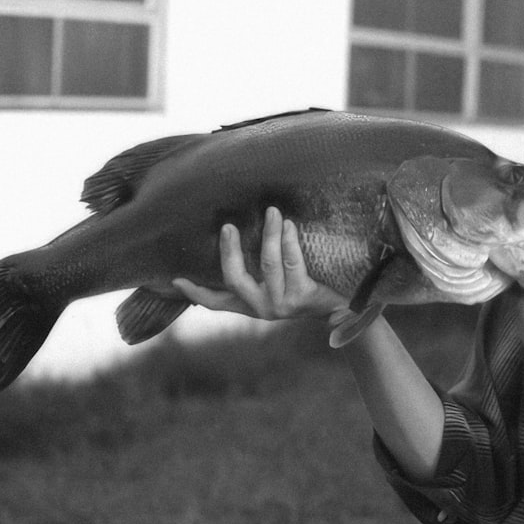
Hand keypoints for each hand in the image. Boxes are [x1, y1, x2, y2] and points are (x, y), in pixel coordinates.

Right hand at [172, 206, 347, 320]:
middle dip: (229, 250)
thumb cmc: (312, 292)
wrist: (347, 311)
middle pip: (235, 278)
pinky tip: (287, 225)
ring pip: (267, 264)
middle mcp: (263, 308)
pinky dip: (287, 241)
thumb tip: (239, 240)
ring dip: (268, 234)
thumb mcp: (283, 286)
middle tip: (228, 225)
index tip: (175, 280)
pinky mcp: (301, 297)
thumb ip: (262, 275)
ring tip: (271, 211)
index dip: (197, 292)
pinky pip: (291, 262)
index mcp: (253, 306)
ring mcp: (281, 304)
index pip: (218, 302)